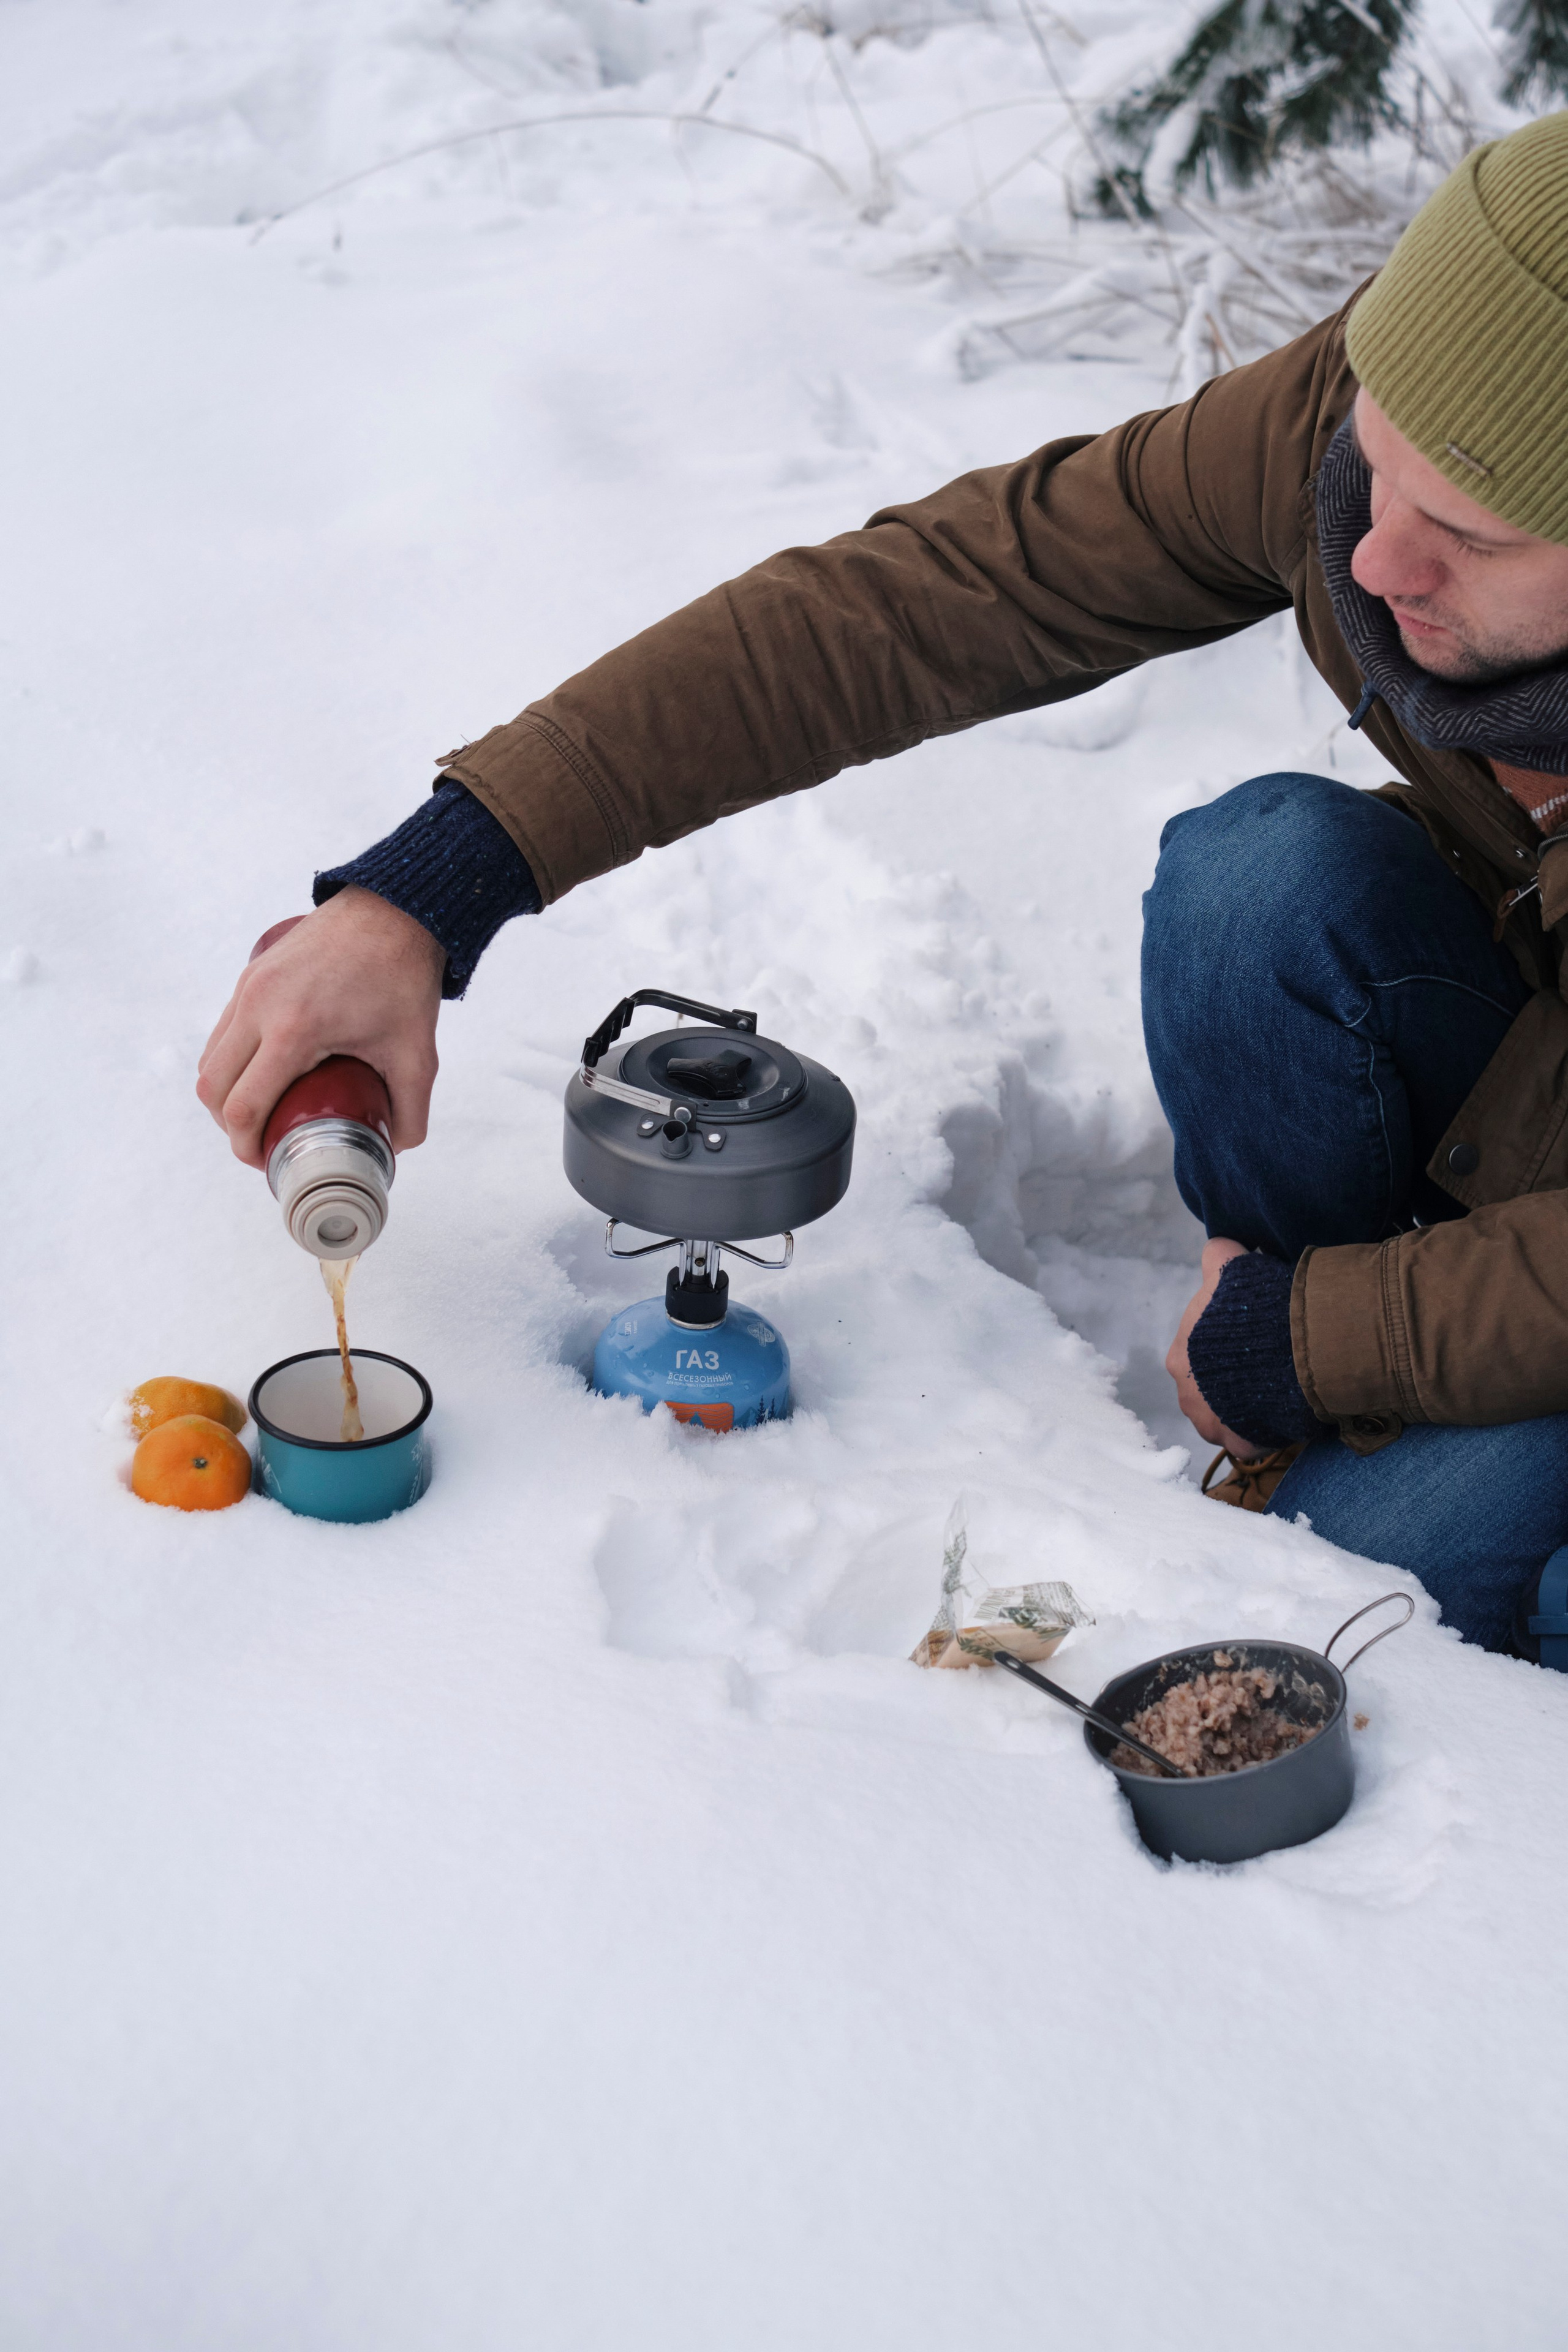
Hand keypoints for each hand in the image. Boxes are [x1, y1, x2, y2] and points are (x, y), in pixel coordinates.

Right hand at [197, 886, 444, 1167]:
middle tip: (263, 1142)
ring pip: (210, 1060)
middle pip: (213, 1089)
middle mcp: (259, 1006)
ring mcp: (249, 987)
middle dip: (231, 1127)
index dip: (246, 1147)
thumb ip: (411, 1111)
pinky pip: (221, 1032)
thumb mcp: (417, 1055)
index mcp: (294, 1031)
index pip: (243, 1107)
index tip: (269, 1162)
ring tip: (261, 1113)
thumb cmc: (405, 979)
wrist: (396, 911)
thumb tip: (393, 1150)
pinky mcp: (251, 975)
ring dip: (225, 1094)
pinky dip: (229, 1063)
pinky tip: (258, 1075)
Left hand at [1166, 1237, 1264, 1458]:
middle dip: (1232, 1377)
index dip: (1226, 1344)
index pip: (1198, 1353)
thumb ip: (1217, 1257)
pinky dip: (1264, 1428)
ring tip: (1274, 1387)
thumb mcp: (1232, 1268)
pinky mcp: (1240, 1444)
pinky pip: (1250, 1438)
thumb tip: (1219, 1248)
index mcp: (1178, 1356)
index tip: (1252, 1337)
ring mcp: (1211, 1424)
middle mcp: (1186, 1394)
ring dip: (1245, 1405)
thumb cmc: (1258, 1305)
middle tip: (1267, 1362)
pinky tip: (1281, 1411)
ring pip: (1226, 1415)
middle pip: (1209, 1387)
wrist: (1293, 1347)